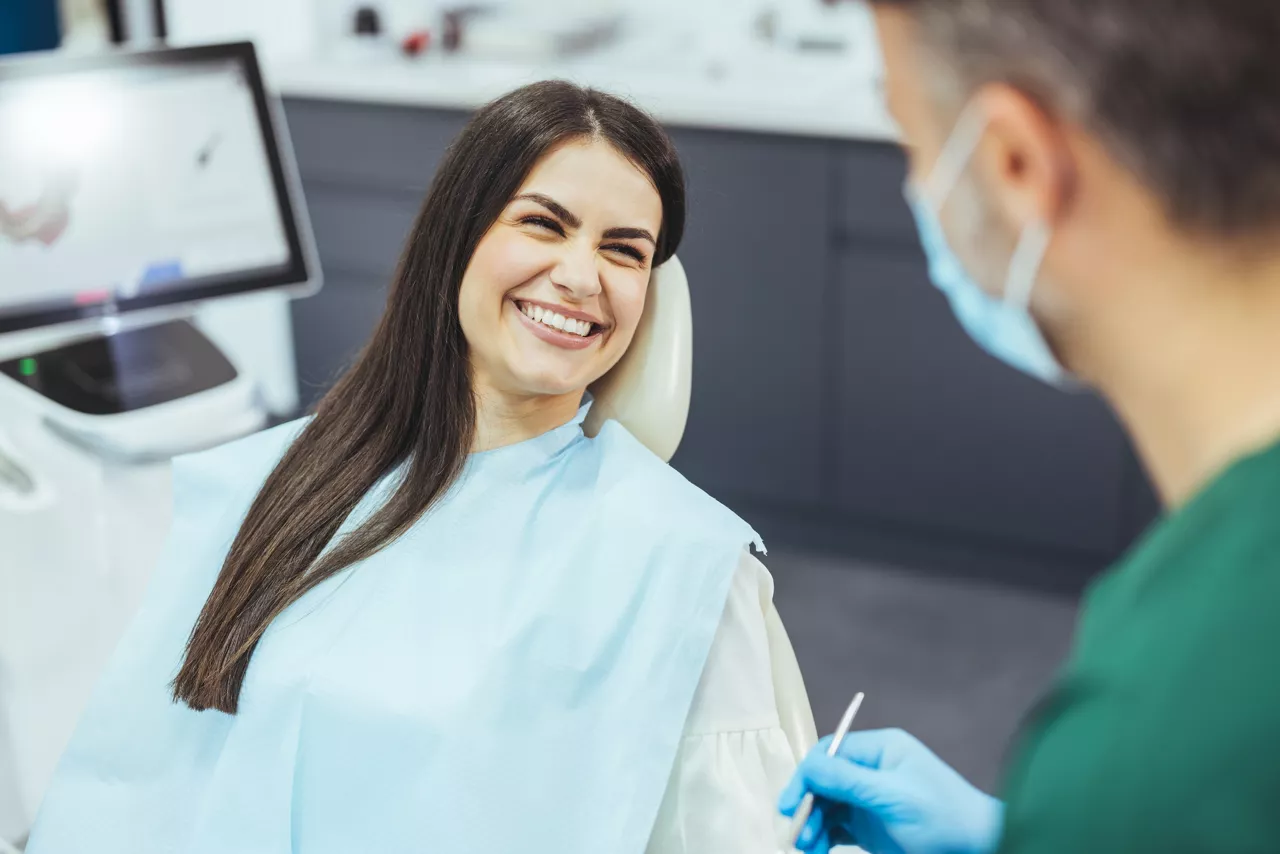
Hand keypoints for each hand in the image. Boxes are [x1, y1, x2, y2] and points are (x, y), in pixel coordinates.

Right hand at [778, 729, 1003, 853]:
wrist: (978, 850)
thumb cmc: (942, 818)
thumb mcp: (891, 796)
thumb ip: (846, 780)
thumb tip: (807, 768)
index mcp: (880, 751)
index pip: (830, 754)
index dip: (806, 776)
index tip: (790, 804)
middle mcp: (872, 770)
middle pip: (824, 782)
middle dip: (808, 806)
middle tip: (796, 833)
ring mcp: (871, 799)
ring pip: (828, 806)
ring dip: (813, 825)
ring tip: (807, 848)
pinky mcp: (872, 827)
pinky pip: (838, 827)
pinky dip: (824, 838)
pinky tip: (816, 850)